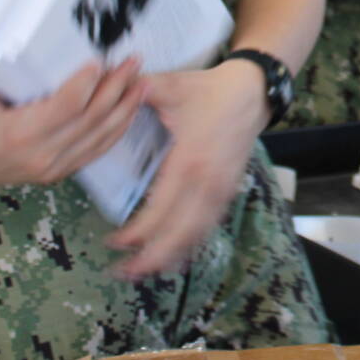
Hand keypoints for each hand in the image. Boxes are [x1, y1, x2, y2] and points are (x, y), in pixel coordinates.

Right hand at [0, 58, 145, 187]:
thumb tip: (21, 26)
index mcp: (17, 133)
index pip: (66, 106)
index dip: (88, 83)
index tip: (101, 60)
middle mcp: (39, 154)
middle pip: (90, 119)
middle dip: (116, 88)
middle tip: (133, 62)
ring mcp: (51, 167)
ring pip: (99, 137)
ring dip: (124, 108)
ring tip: (142, 82)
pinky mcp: (58, 172)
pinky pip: (95, 151)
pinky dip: (116, 129)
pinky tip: (129, 110)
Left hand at [106, 60, 267, 277]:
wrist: (252, 92)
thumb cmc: (210, 91)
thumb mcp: (172, 86)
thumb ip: (138, 91)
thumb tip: (108, 87)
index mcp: (190, 159)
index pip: (163, 208)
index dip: (140, 232)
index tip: (115, 243)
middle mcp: (208, 181)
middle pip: (182, 232)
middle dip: (153, 257)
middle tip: (123, 272)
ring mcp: (222, 188)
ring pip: (197, 234)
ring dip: (172, 256)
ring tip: (144, 271)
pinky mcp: (228, 190)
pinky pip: (209, 225)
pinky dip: (190, 244)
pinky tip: (173, 256)